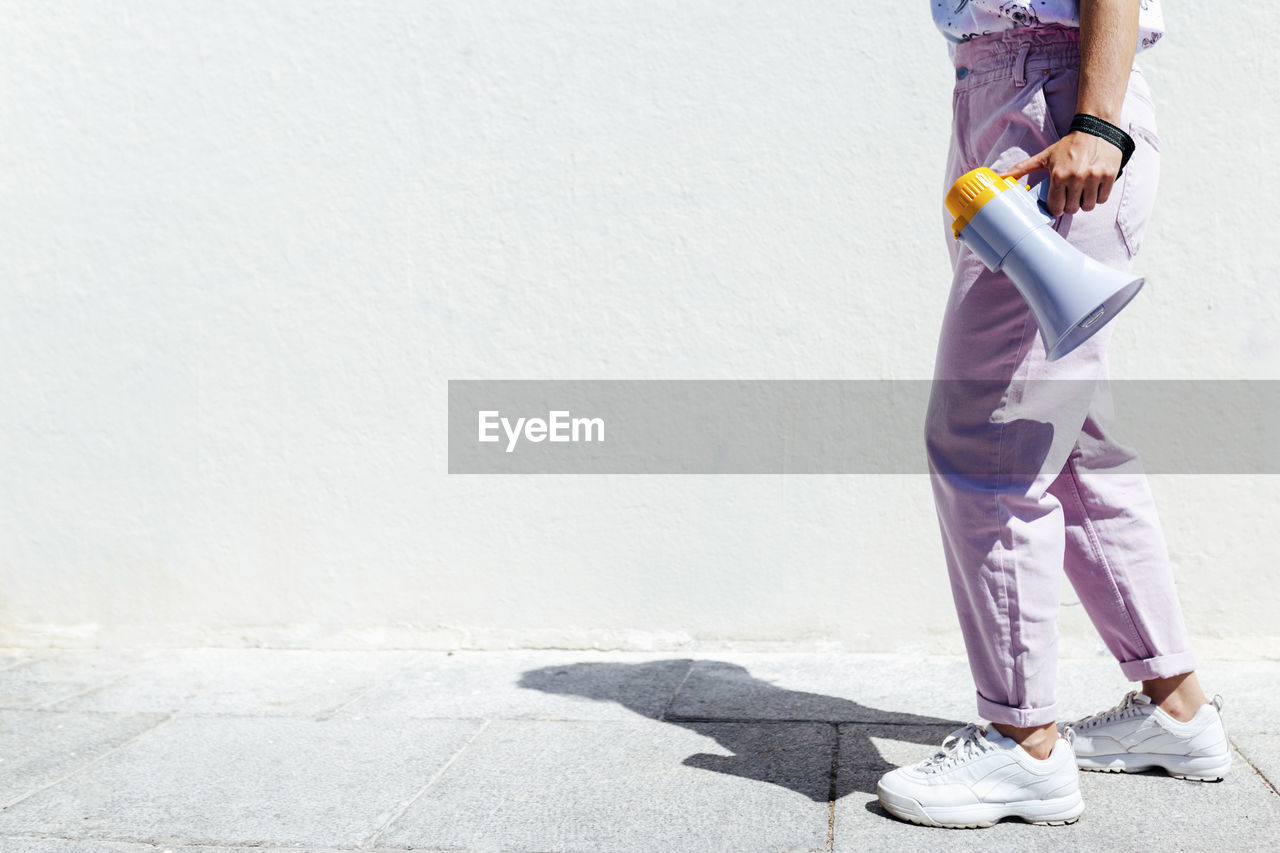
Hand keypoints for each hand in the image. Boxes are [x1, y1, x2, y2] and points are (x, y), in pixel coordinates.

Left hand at [1001, 131, 1122, 216]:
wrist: (1096, 129)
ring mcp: (1094, 177)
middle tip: (1071, 194)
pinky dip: (1098, 196)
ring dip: (1085, 202)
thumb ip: (1022, 169)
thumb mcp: (1044, 156)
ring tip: (1083, 190)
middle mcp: (1076, 178)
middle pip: (1072, 209)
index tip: (1058, 202)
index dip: (1056, 207)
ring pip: (1088, 206)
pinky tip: (1094, 185)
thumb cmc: (1068, 145)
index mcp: (1058, 175)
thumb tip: (1000, 177)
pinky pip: (1102, 199)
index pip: (1056, 207)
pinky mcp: (1109, 176)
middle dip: (1070, 205)